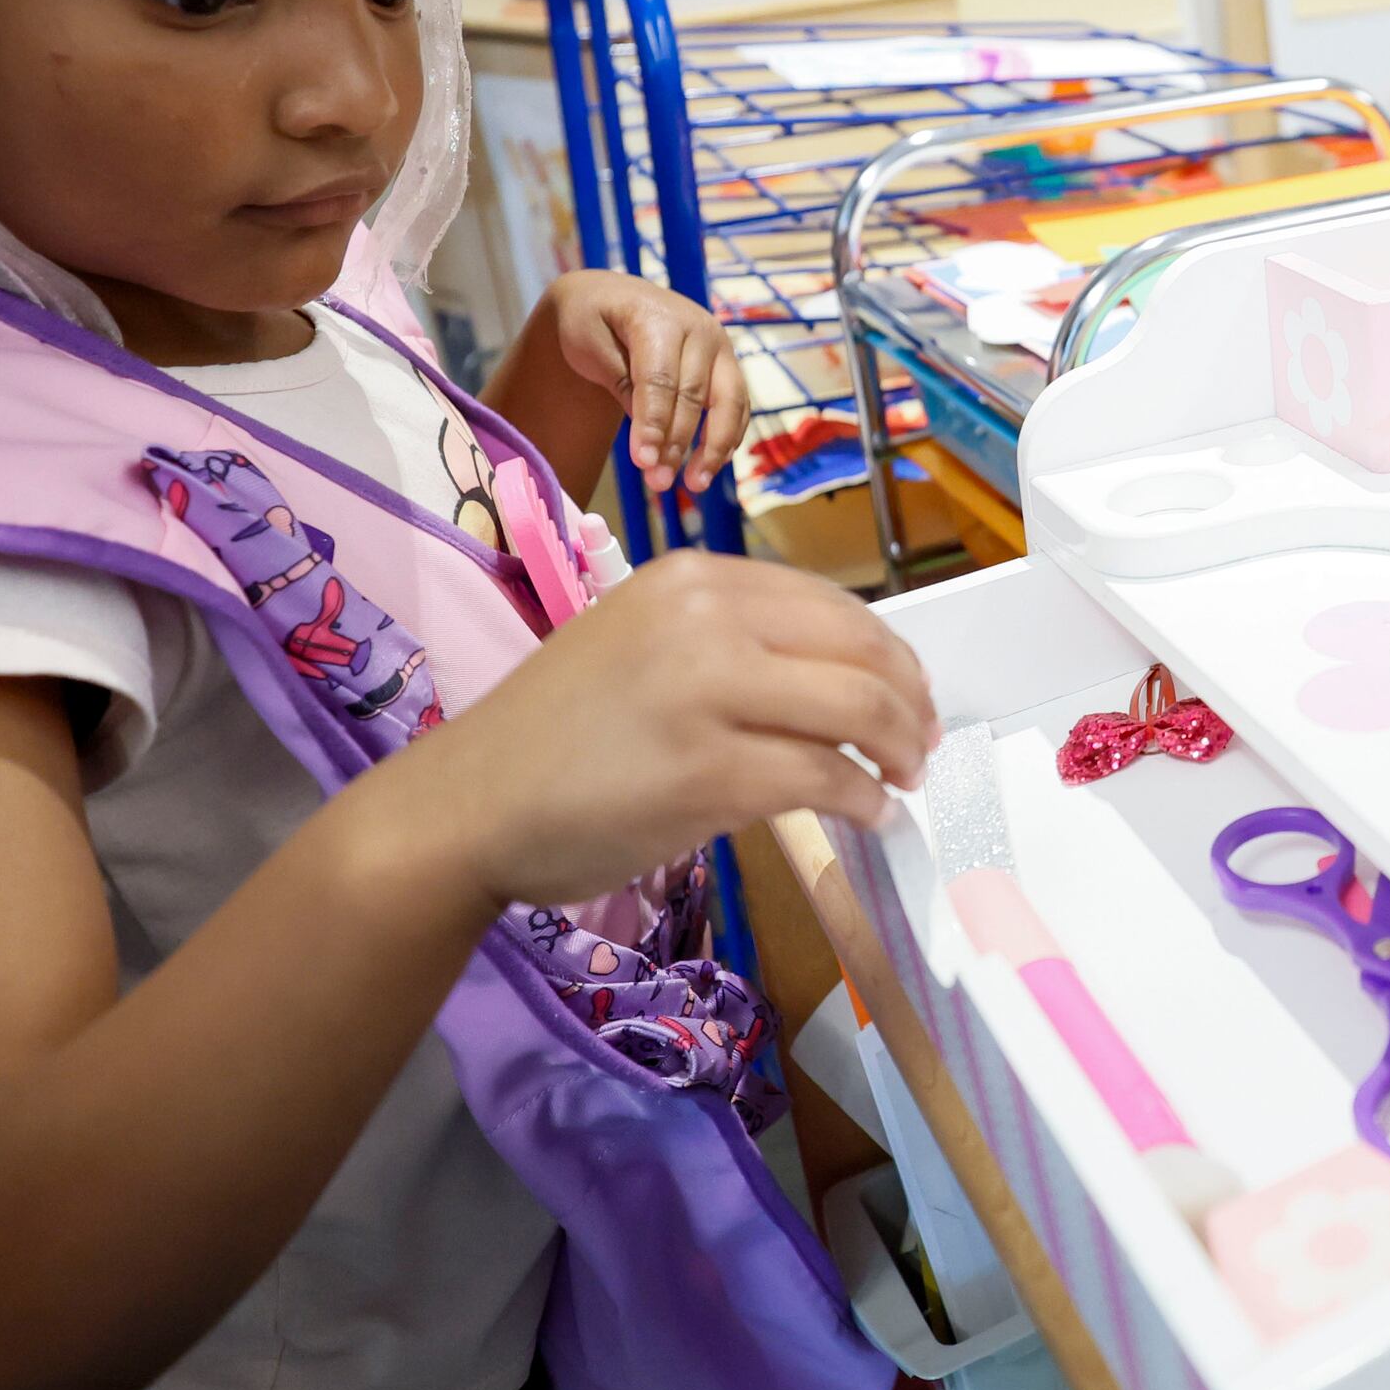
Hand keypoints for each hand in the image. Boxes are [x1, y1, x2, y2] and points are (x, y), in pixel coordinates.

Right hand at [357, 548, 938, 912]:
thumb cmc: (550, 735)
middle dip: (910, 700)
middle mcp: (704, 618)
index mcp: (692, 577)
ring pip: (856, 710)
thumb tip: (835, 677)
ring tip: (904, 777)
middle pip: (860, 650)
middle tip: (922, 741)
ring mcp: (708, 692)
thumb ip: (728, 642)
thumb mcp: (639, 643)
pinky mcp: (710, 771)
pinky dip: (865, 798)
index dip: (888, 653)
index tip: (910, 692)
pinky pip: (826, 779)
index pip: (830, 604)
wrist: (467, 803)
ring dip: (899, 749)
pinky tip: (869, 812)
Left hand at [547, 271, 749, 494]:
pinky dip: (728, 437)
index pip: (660, 379)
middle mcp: (698, 327)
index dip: (654, 424)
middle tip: (659, 482)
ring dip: (714, 447)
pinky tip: (710, 465)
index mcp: (658, 316)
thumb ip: (620, 384)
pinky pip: (737, 405)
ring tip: (694, 484)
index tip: (645, 463)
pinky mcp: (727, 364)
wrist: (612, 296)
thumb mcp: (588, 344)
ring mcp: (719, 345)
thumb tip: (650, 437)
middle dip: (678, 443)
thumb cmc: (591, 321)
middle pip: (694, 395)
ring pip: (728, 402)